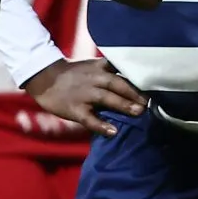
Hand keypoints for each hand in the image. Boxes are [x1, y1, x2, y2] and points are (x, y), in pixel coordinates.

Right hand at [23, 58, 144, 136]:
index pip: (121, 69)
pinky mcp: (75, 109)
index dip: (136, 75)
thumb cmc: (72, 74)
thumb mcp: (91, 66)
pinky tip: (113, 131)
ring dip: (123, 105)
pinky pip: (90, 118)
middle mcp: (93, 79)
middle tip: (149, 102)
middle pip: (117, 84)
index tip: (153, 82)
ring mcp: (84, 94)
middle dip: (134, 93)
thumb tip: (134, 80)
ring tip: (139, 112)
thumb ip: (110, 71)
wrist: (44, 78)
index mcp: (99, 68)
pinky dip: (101, 125)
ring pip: (107, 98)